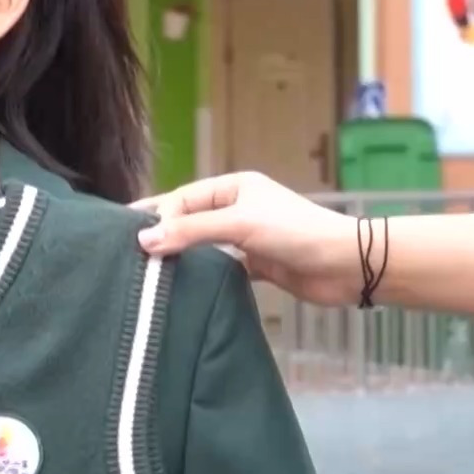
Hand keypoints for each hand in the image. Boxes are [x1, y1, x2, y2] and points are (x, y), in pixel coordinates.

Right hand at [133, 171, 359, 305]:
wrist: (345, 266)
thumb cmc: (295, 233)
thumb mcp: (239, 224)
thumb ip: (191, 231)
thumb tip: (143, 241)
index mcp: (235, 187)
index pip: (184, 198)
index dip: (158, 215)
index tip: (130, 236)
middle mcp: (238, 209)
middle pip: (191, 219)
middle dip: (164, 232)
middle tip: (128, 251)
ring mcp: (247, 238)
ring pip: (203, 244)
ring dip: (181, 254)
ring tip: (147, 270)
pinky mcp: (257, 265)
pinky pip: (220, 267)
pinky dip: (202, 274)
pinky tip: (182, 286)